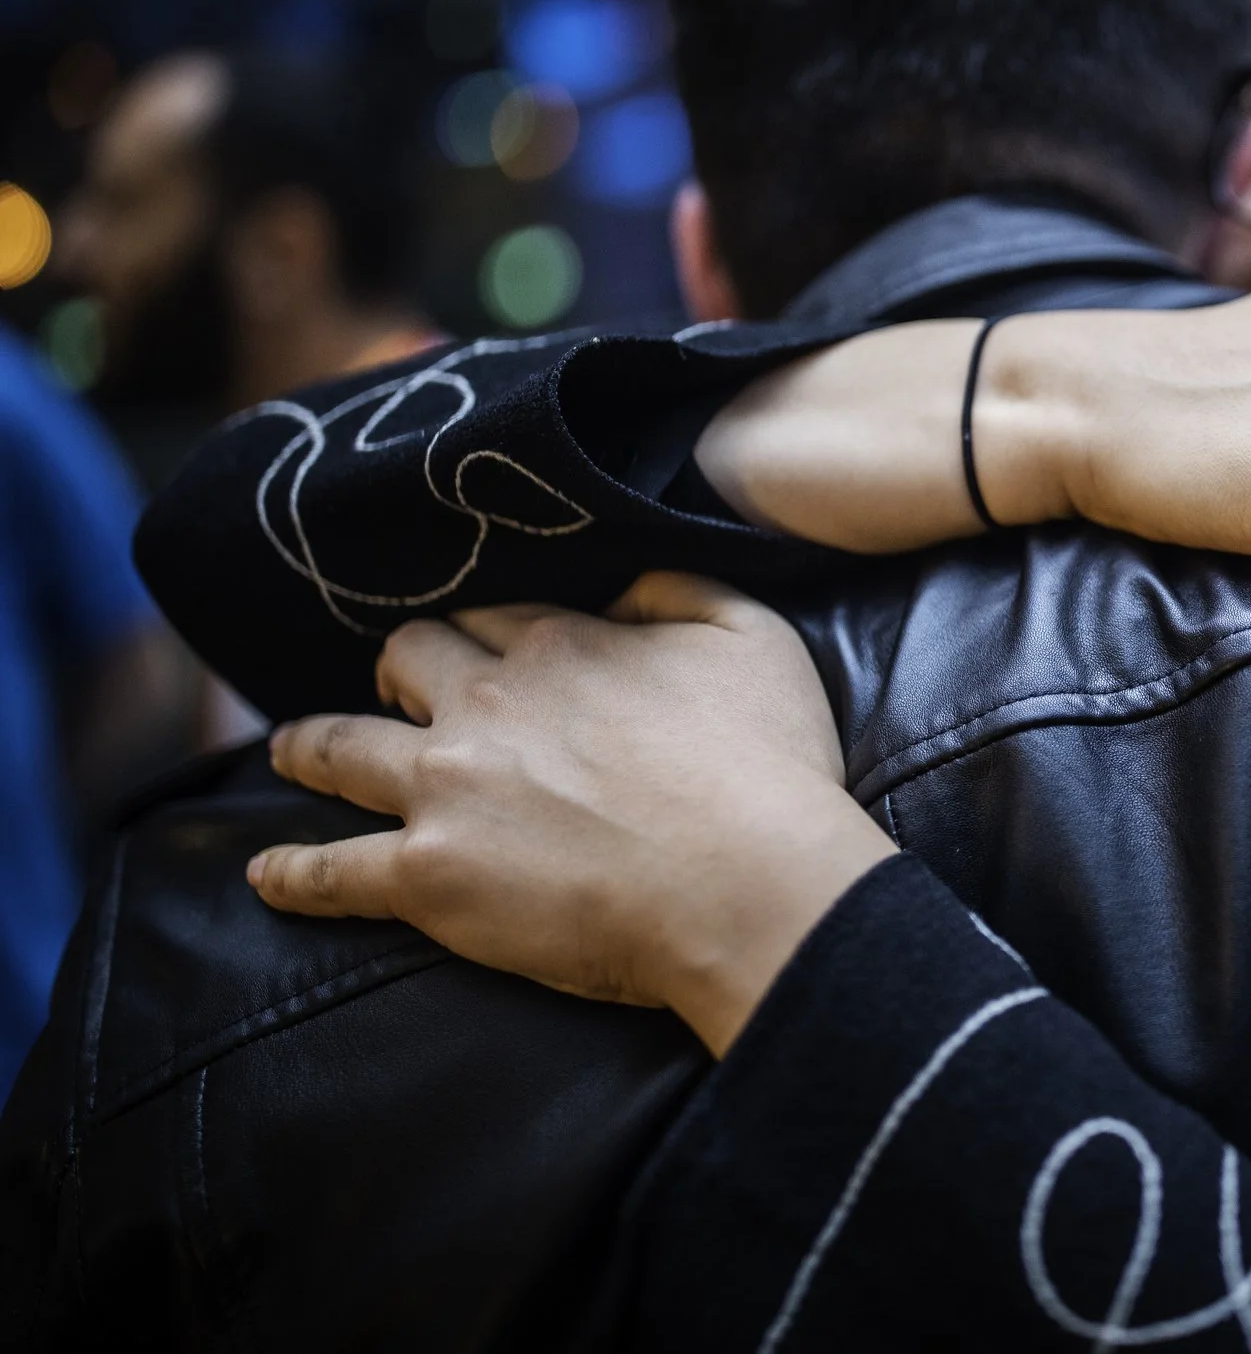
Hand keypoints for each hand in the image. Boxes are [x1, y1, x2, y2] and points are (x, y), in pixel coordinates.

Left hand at [248, 573, 893, 1056]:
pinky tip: (267, 874)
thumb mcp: (752, 634)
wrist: (747, 882)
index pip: (494, 617)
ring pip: (343, 748)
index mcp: (561, 645)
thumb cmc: (768, 765)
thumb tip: (621, 584)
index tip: (481, 641)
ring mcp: (447, 790)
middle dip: (397, 667)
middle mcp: (487, 705)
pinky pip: (334, 870)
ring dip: (310, 744)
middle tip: (395, 684)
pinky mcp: (429, 877)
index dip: (485, 628)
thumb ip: (680, 587)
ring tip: (289, 749)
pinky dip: (293, 871)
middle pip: (409, 661)